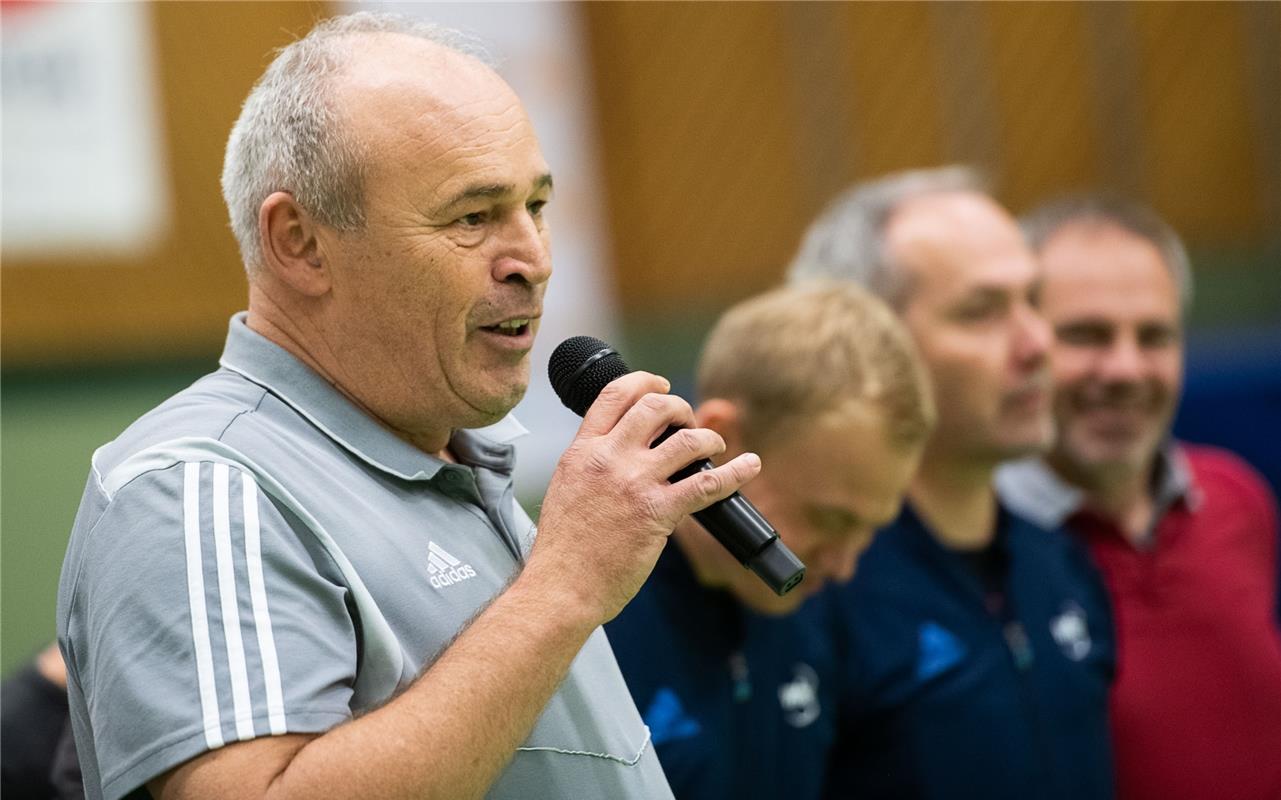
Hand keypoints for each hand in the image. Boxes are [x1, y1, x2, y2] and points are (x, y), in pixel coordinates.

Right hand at [532, 372, 761, 622]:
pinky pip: (706, 484)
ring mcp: (634, 483)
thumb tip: (619, 450)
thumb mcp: (567, 487)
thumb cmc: (564, 547)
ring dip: (709, 439)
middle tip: (689, 424)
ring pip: (686, 440)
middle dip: (681, 408)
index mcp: (582, 451)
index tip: (660, 384)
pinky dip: (735, 473)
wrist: (561, 585)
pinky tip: (749, 466)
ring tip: (714, 448)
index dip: (643, 381)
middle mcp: (608, 459)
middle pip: (655, 407)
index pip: (614, 395)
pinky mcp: (656, 512)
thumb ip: (592, 462)